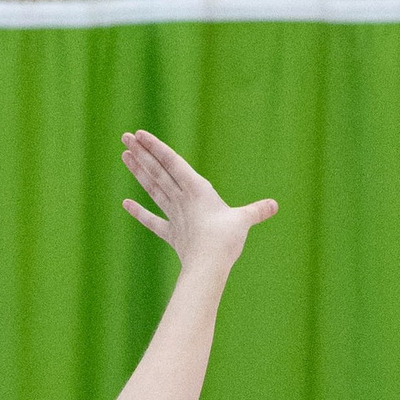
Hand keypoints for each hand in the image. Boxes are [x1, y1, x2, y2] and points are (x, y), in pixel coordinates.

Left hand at [121, 130, 276, 274]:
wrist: (208, 265)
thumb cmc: (226, 239)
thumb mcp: (243, 220)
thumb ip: (256, 211)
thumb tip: (274, 205)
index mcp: (197, 188)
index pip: (172, 162)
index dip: (156, 147)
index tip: (140, 135)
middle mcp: (182, 198)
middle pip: (158, 171)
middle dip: (142, 153)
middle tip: (125, 137)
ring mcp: (174, 216)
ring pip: (153, 189)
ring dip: (138, 172)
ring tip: (125, 156)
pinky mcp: (172, 234)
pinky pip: (152, 222)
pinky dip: (140, 213)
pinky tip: (125, 204)